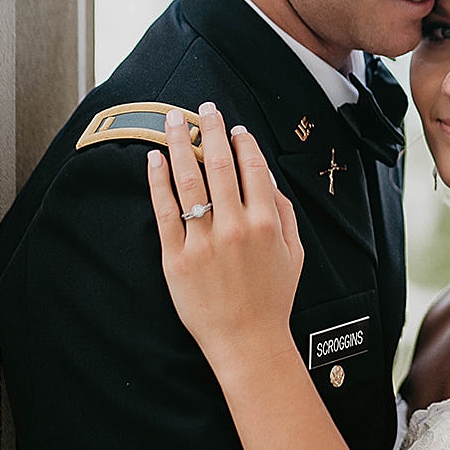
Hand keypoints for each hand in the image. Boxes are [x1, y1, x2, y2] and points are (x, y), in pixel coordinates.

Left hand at [147, 102, 304, 376]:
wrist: (248, 342)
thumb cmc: (272, 300)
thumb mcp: (294, 254)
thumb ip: (283, 214)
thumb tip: (267, 180)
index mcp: (265, 223)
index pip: (253, 168)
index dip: (243, 142)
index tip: (235, 128)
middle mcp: (234, 226)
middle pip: (220, 164)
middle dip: (211, 129)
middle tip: (205, 108)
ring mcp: (203, 241)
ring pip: (189, 180)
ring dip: (180, 143)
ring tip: (173, 119)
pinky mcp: (177, 258)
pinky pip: (165, 211)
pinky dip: (159, 181)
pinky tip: (155, 159)